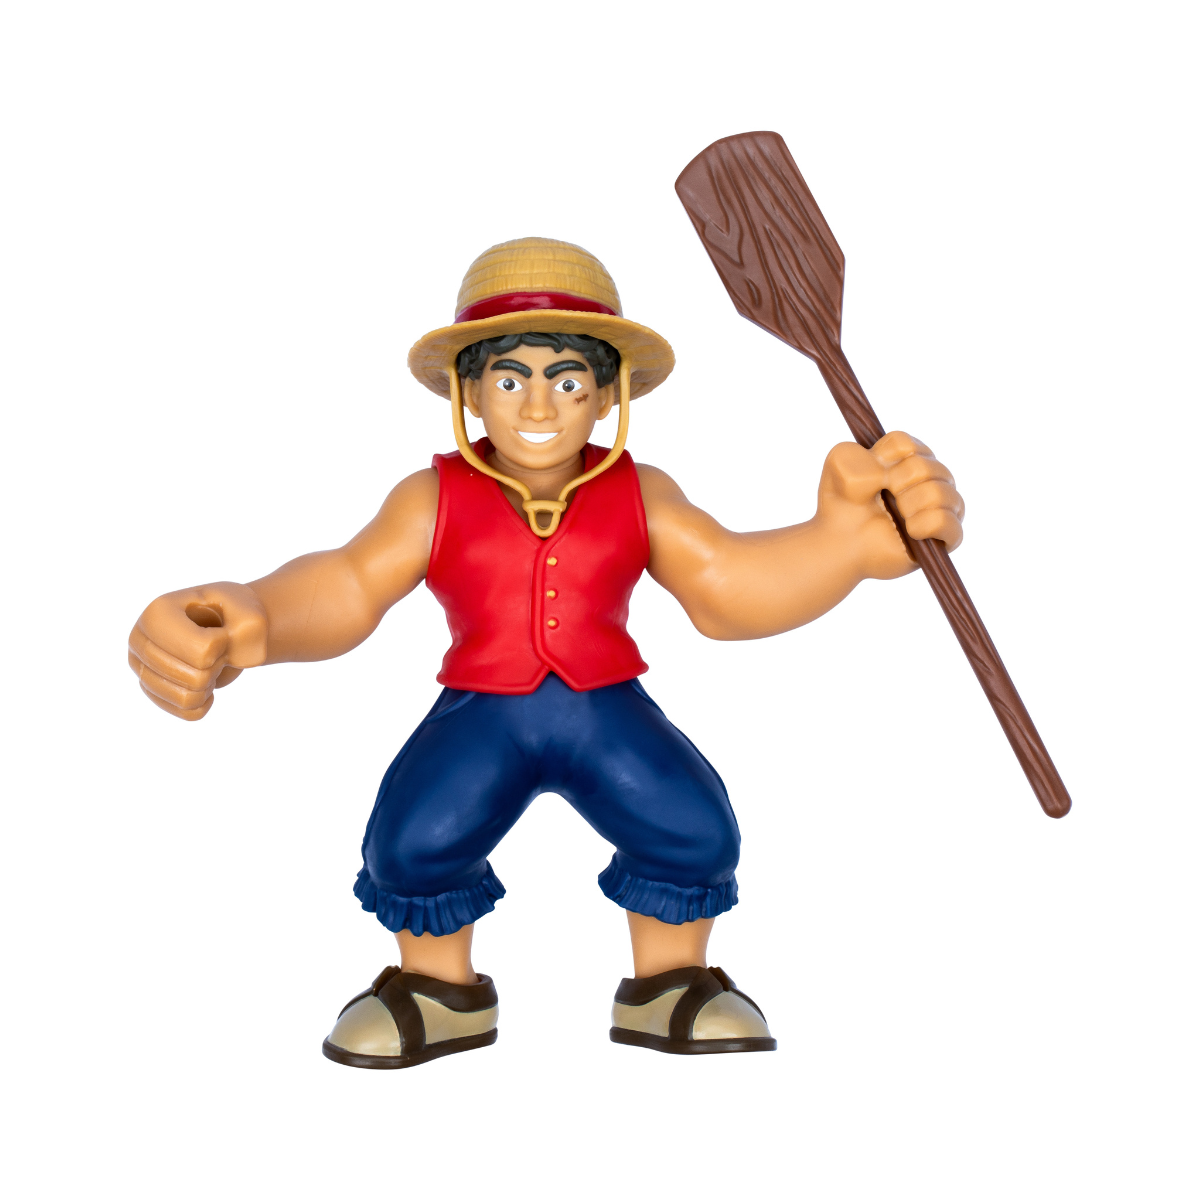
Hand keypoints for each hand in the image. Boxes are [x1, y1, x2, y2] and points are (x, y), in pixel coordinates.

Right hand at [128, 583, 267, 719]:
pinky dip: (205, 701)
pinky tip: (206, 682)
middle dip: (217, 666)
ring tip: (209, 663)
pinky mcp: (151, 690)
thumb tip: (235, 658)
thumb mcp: (251, 615)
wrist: (225, 626)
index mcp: (158, 612)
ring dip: (210, 684)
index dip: (223, 647)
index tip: (220, 631)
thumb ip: (248, 633)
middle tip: (217, 648)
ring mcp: (141, 667)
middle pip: (193, 677)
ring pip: (186, 698)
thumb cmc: (235, 616)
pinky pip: (185, 711)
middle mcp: (139, 640)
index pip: (201, 651)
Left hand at [816, 432, 964, 580]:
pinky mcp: (944, 536)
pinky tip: (911, 530)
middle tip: (881, 498)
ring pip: (943, 494)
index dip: (883, 461)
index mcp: (909, 455)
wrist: (840, 542)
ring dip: (912, 504)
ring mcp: (940, 506)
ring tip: (897, 514)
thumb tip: (887, 477)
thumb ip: (856, 455)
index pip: (906, 445)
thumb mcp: (838, 463)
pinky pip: (950, 524)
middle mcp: (931, 477)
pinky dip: (929, 525)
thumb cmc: (842, 503)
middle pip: (926, 467)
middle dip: (897, 483)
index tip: (871, 476)